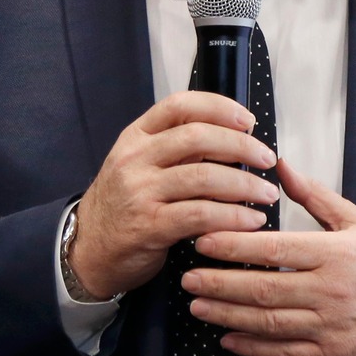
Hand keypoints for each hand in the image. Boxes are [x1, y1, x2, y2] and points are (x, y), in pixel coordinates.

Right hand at [70, 91, 280, 299]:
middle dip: (241, 146)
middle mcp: (135, 158)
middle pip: (197, 137)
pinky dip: (233, 217)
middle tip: (267, 159)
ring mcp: (140, 192)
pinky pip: (201, 215)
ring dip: (244, 185)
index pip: (180, 105)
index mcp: (137, 136)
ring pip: (204, 177)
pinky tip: (251, 221)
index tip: (248, 120)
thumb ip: (178, 150)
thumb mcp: (140, 165)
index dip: (219, 107)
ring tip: (267, 194)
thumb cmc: (124, 204)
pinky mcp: (149, 226)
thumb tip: (234, 138)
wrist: (88, 249)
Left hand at [184, 157, 355, 355]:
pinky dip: (253, 349)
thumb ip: (316, 196)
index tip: (202, 243)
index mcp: (333, 254)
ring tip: (197, 307)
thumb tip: (281, 165)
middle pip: (262, 289)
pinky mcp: (331, 355)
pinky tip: (228, 340)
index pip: (272, 251)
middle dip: (218, 285)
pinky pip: (284, 353)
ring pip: (267, 323)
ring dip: (227, 316)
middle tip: (187, 280)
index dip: (233, 248)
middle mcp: (328, 292)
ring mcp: (329, 327)